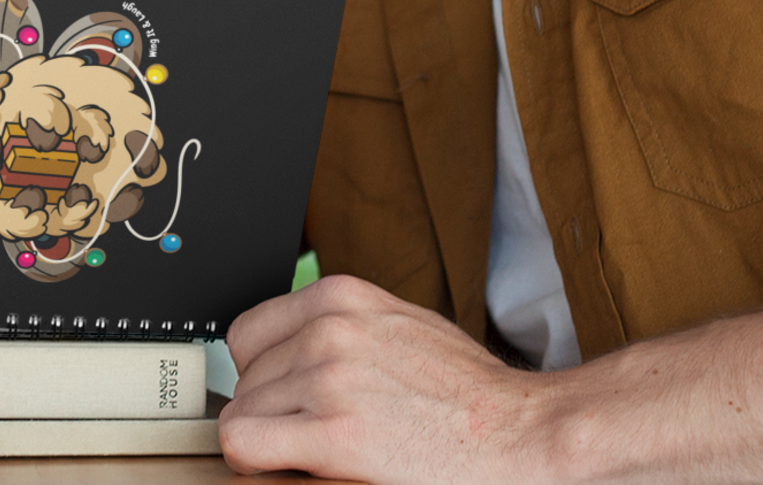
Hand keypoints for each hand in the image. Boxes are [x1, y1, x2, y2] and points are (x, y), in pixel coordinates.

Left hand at [218, 274, 543, 483]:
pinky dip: (257, 460)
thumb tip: (289, 347)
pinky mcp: (334, 433)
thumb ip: (340, 327)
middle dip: (273, 410)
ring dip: (274, 439)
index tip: (283, 397)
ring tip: (323, 448)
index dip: (263, 374)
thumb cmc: (467, 392)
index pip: (247, 334)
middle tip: (315, 430)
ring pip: (243, 413)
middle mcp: (329, 330)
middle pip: (245, 379)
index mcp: (341, 297)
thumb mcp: (396, 326)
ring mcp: (329, 379)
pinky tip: (297, 465)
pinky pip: (244, 443)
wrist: (519, 433)